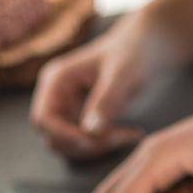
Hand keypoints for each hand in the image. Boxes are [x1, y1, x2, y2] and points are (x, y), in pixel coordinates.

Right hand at [30, 20, 149, 159]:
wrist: (149, 45)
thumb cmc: (134, 51)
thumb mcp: (123, 74)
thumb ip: (106, 101)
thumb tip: (90, 131)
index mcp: (57, 80)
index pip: (43, 119)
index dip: (63, 135)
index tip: (94, 140)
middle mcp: (57, 96)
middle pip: (54, 138)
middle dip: (85, 144)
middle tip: (122, 137)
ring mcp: (69, 109)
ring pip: (71, 145)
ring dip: (98, 147)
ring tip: (130, 134)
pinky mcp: (84, 119)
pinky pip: (87, 142)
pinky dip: (107, 144)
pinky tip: (131, 133)